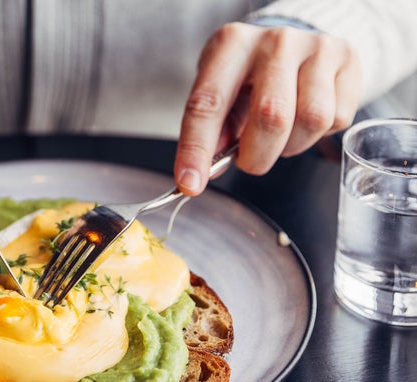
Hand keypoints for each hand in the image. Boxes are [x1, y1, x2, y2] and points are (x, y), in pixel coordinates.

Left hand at [174, 22, 360, 194]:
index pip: (208, 104)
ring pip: (311, 120)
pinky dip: (319, 135)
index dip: (197, 149)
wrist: (293, 43)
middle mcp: (274, 41)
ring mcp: (316, 47)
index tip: (189, 184)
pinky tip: (304, 119)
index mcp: (231, 45)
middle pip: (271, 117)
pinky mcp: (347, 59)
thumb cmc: (249, 76)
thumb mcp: (221, 93)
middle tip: (249, 159)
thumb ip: (213, 130)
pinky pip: (339, 119)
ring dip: (291, 146)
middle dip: (257, 156)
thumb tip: (204, 170)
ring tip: (280, 136)